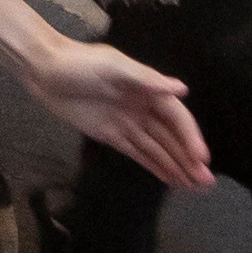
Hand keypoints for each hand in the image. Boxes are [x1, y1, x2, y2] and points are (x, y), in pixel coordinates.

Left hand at [24, 42, 208, 191]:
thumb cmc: (81, 63)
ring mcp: (128, 123)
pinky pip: (138, 154)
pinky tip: (171, 180)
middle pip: (171, 137)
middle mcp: (143, 107)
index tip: (201, 160)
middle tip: (206, 183)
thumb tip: (182, 88)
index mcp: (148, 89)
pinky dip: (155, 166)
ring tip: (195, 188)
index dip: (190, 138)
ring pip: (158, 149)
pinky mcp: (112, 135)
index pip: (177, 118)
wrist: (45, 70)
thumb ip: (148, 80)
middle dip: (189, 159)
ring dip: (176, 167)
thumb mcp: (114, 67)